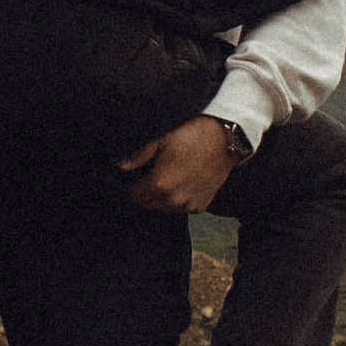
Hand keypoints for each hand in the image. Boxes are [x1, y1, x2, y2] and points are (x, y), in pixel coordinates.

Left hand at [119, 117, 237, 213]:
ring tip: (169, 178)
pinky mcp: (201, 206)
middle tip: (151, 177)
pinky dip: (179, 200)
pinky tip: (183, 183)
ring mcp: (188, 204)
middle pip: (148, 205)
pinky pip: (182, 208)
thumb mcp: (160, 140)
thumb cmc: (192, 137)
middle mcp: (173, 199)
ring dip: (162, 198)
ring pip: (165, 208)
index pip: (134, 197)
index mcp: (159, 184)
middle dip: (145, 194)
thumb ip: (139, 156)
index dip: (131, 188)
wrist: (223, 140)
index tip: (134, 181)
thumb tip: (122, 166)